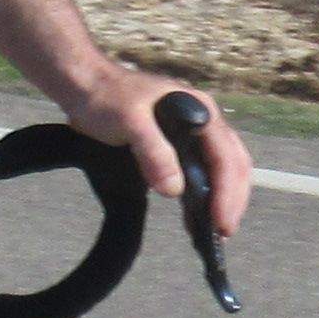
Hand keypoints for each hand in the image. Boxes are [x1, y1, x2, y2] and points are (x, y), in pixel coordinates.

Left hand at [62, 68, 251, 241]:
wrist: (85, 85)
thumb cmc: (107, 97)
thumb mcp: (130, 122)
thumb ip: (154, 152)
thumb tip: (175, 190)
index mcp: (200, 111)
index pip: (226, 156)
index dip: (227, 191)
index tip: (221, 222)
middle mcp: (203, 121)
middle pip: (233, 163)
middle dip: (232, 199)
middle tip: (223, 233)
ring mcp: (193, 133)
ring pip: (222, 168)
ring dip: (222, 199)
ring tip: (215, 232)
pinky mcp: (178, 144)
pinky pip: (201, 171)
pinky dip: (204, 195)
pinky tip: (195, 218)